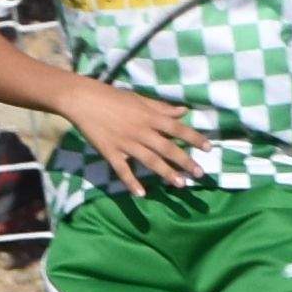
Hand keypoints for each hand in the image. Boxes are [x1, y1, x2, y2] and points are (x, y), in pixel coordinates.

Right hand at [66, 82, 202, 190]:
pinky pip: (122, 170)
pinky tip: (141, 194)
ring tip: (180, 184)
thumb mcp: (140, 99)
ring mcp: (126, 143)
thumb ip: (162, 108)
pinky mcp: (110, 152)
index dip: (194, 138)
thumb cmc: (112, 97)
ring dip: (166, 173)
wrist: (83, 100)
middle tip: (200, 174)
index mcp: (149, 117)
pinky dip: (131, 182)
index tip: (209, 149)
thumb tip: (184, 111)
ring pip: (149, 161)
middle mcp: (141, 131)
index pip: (177, 128)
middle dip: (185, 161)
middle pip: (167, 148)